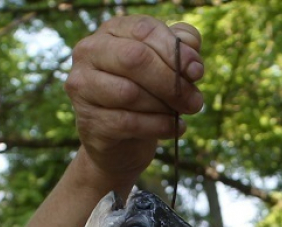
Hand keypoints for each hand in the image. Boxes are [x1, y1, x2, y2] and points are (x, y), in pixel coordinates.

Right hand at [65, 15, 203, 187]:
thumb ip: (180, 50)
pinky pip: (129, 122)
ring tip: (180, 115)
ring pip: (130, 93)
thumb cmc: (147, 96)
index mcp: (112, 31)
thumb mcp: (166, 67)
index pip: (144, 30)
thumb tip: (192, 57)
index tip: (197, 72)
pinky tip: (174, 129)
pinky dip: (159, 127)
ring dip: (165, 107)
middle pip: (135, 58)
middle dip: (171, 82)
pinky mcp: (90, 120)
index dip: (175, 51)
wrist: (123, 141)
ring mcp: (83, 86)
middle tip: (195, 101)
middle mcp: (90, 52)